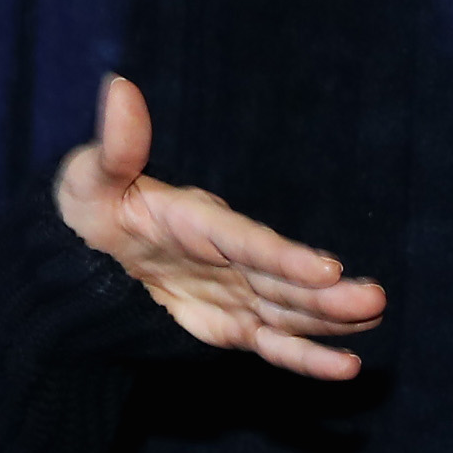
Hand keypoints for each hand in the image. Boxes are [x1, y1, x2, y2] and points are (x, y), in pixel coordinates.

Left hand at [51, 75, 385, 379]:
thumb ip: (116, 147)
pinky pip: (271, 344)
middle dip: (325, 292)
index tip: (326, 267)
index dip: (282, 256)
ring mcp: (233, 291)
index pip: (245, 242)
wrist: (80, 259)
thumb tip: (120, 86)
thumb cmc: (88, 209)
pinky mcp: (230, 325)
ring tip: (373, 318)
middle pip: (280, 279)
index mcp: (199, 220)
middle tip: (372, 299)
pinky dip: (304, 357)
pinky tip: (345, 367)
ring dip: (330, 319)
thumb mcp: (89, 178)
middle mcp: (227, 257)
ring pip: (288, 310)